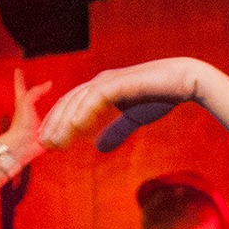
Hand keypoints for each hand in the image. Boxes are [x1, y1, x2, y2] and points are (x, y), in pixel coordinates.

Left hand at [0, 68, 54, 162]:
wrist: (24, 145)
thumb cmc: (21, 124)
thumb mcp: (26, 102)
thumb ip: (35, 92)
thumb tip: (48, 84)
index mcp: (23, 102)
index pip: (20, 87)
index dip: (19, 78)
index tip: (18, 70)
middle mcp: (31, 111)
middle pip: (33, 97)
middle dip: (36, 90)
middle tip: (41, 82)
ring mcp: (39, 121)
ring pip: (46, 110)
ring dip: (52, 105)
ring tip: (58, 98)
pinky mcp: (47, 131)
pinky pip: (56, 124)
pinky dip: (61, 121)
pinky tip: (67, 119)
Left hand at [39, 58, 210, 150]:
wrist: (184, 81)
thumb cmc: (162, 96)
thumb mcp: (134, 120)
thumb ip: (116, 131)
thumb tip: (98, 147)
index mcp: (101, 90)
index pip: (72, 107)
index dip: (59, 124)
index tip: (50, 144)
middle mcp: (100, 83)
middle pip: (69, 104)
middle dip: (54, 124)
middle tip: (44, 145)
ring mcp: (108, 81)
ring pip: (78, 101)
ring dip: (65, 121)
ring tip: (56, 140)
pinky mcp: (119, 82)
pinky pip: (96, 97)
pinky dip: (84, 111)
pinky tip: (76, 126)